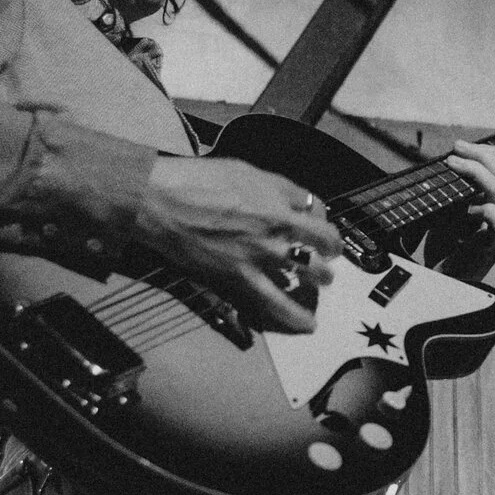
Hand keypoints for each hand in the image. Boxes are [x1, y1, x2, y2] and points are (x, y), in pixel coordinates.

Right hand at [132, 157, 341, 332]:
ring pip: (310, 271)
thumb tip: (297, 199)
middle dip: (330, 249)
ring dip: (321, 277)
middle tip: (327, 255)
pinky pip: (275, 302)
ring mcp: (262, 254)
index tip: (317, 223)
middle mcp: (278, 227)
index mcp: (278, 199)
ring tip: (321, 282)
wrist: (164, 203)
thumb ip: (276, 187)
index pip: (318, 208)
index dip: (321, 217)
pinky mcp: (242, 277)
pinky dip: (295, 315)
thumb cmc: (199, 180)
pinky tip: (308, 324)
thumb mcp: (245, 170)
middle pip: (323, 241)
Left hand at [431, 139, 494, 282]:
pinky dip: (480, 208)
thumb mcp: (450, 210)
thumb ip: (457, 189)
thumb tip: (447, 161)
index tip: (464, 147)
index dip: (493, 152)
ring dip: (475, 170)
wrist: (445, 282)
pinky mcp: (494, 246)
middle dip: (482, 153)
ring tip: (453, 164)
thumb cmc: (445, 248)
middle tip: (456, 148)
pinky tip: (463, 208)